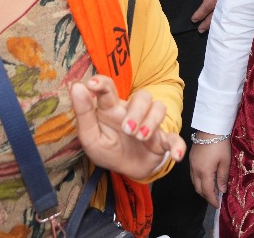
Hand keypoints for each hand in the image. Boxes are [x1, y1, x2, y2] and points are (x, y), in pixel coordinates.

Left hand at [71, 75, 185, 180]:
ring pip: (159, 109)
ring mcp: (150, 125)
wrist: (126, 169)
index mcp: (112, 109)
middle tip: (127, 129)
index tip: (92, 84)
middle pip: (142, 96)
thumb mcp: (90, 136)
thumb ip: (84, 113)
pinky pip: (175, 138)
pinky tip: (175, 155)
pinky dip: (177, 145)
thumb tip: (76, 86)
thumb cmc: (107, 148)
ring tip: (140, 137)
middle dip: (136, 111)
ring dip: (151, 122)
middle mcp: (133, 112)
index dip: (102, 83)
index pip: (109, 89)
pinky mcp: (162, 142)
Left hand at [183, 0, 233, 32]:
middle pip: (216, 13)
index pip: (207, 5)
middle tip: (200, 30)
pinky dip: (228, 17)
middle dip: (208, 22)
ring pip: (225, 14)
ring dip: (217, 22)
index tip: (193, 20)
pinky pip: (233, 11)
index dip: (200, 13)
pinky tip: (227, 21)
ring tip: (211, 30)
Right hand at [189, 132, 230, 206]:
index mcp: (204, 172)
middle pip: (198, 189)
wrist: (209, 127)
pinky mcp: (191, 159)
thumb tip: (222, 190)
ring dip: (201, 188)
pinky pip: (193, 175)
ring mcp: (191, 164)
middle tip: (215, 199)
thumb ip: (222, 177)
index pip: (207, 191)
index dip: (212, 200)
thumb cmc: (220, 144)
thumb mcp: (225, 161)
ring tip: (211, 190)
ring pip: (194, 182)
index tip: (218, 205)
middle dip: (206, 196)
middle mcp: (195, 170)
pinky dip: (198, 180)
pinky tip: (205, 178)